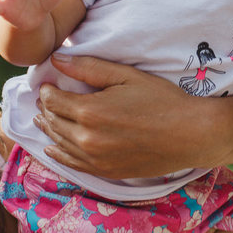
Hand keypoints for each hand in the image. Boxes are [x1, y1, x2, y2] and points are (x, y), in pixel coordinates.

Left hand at [34, 55, 219, 178]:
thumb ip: (89, 68)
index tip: (49, 83)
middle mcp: (86, 139)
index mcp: (89, 111)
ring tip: (42, 119)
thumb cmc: (162, 101)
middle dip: (45, 109)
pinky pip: (72, 164)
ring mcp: (95, 159)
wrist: (190, 135)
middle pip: (53, 122)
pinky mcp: (105, 172)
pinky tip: (52, 148)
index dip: (46, 90)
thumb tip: (57, 60)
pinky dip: (58, 154)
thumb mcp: (126, 76)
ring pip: (59, 143)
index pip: (52, 100)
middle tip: (43, 99)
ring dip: (48, 129)